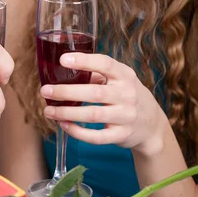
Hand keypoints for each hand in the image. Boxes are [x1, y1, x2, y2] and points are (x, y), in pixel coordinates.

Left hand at [40, 53, 167, 156]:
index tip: (63, 60)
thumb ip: (98, 74)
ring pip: (93, 115)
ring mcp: (125, 116)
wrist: (152, 125)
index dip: (84, 61)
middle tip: (45, 90)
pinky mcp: (121, 135)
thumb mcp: (120, 80)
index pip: (105, 64)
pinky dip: (78, 132)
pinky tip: (63, 125)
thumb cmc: (127, 96)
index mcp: (125, 75)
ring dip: (67, 113)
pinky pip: (96, 137)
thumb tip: (65, 70)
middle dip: (66, 92)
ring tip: (48, 110)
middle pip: (94, 93)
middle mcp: (127, 95)